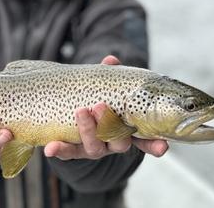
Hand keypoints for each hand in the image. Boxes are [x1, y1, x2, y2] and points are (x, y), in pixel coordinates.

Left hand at [43, 55, 168, 159]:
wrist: (74, 117)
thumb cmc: (100, 99)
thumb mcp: (106, 88)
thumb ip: (109, 76)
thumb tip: (110, 60)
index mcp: (127, 128)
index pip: (145, 139)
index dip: (154, 144)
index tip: (163, 146)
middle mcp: (113, 142)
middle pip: (117, 141)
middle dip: (109, 124)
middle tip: (100, 106)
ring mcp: (95, 148)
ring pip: (94, 146)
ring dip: (88, 130)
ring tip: (81, 112)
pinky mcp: (75, 150)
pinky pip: (68, 152)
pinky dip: (60, 150)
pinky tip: (49, 148)